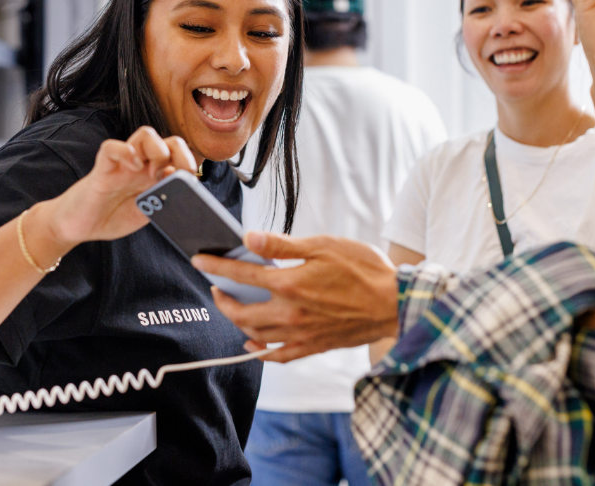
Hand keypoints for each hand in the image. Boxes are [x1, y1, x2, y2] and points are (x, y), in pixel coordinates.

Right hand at [43, 126, 195, 247]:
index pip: (179, 155)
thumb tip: (187, 194)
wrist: (79, 227)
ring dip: (156, 149)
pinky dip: (125, 152)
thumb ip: (163, 202)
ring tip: (152, 173)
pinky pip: (111, 148)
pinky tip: (132, 168)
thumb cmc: (112, 217)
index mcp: (154, 175)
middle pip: (167, 140)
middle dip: (180, 152)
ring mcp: (122, 164)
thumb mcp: (145, 213)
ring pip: (145, 134)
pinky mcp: (102, 169)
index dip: (189, 162)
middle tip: (176, 174)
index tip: (192, 181)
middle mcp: (141, 165)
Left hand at [191, 232, 399, 361]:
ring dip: (237, 321)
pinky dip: (260, 351)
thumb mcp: (323, 246)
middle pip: (241, 311)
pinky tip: (252, 343)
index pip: (240, 275)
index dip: (215, 266)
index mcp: (290, 284)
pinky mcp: (313, 346)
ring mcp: (301, 334)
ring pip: (255, 334)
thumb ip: (282, 246)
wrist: (395, 304)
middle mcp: (290, 313)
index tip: (199, 260)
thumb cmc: (363, 269)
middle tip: (215, 287)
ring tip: (231, 308)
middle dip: (221, 299)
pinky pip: (278, 355)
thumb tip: (247, 239)